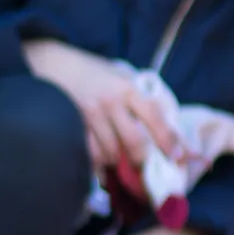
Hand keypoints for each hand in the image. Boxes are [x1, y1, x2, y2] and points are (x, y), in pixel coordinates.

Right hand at [23, 40, 183, 170]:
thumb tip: (172, 134)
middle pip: (134, 142)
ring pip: (110, 153)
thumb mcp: (124, 79)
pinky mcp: (72, 126)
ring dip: (118, 163)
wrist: (57, 65)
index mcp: (128, 88)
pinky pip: (89, 156)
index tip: (176, 157)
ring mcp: (89, 115)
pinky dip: (98, 167)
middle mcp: (110, 102)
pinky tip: (102, 168)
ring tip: (120, 163)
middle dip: (142, 161)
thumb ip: (145, 102)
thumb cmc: (97, 74)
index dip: (168, 140)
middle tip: (146, 168)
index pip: (154, 117)